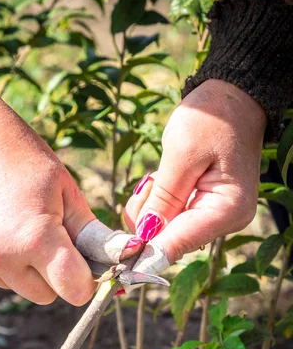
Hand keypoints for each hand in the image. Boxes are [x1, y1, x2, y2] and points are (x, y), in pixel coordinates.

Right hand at [0, 102, 96, 306]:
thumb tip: (119, 260)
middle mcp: (3, 257)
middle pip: (46, 296)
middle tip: (52, 241)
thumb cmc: (24, 159)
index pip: (73, 291)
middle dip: (55, 277)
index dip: (84, 282)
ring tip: (19, 229)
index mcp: (36, 238)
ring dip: (27, 270)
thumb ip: (92, 233)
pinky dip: (2, 260)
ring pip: (19, 287)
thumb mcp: (67, 190)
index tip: (84, 267)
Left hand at [124, 80, 266, 262]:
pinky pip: (170, 219)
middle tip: (150, 181)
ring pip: (165, 231)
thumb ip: (163, 200)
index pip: (177, 244)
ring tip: (158, 175)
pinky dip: (157, 203)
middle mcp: (225, 221)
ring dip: (150, 207)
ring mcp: (216, 217)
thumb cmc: (211, 118)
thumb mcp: (181, 154)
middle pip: (169, 241)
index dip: (143, 250)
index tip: (116, 249)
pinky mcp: (204, 210)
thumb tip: (143, 239)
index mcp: (226, 210)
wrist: (232, 97)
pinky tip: (163, 180)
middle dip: (147, 218)